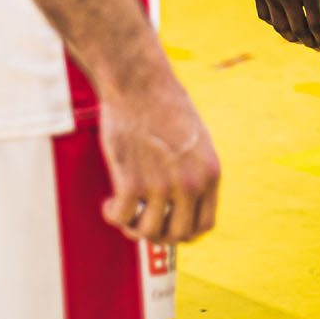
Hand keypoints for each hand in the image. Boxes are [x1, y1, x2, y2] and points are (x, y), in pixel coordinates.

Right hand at [97, 68, 220, 243]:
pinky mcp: (131, 182)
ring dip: (131, 227)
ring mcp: (162, 185)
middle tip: (139, 219)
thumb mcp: (197, 139)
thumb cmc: (163, 105)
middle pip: (176, 235)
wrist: (139, 82)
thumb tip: (185, 202)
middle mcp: (191, 184)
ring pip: (148, 232)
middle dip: (156, 233)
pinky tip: (109, 202)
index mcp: (210, 173)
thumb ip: (195, 170)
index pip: (204, 225)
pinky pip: (122, 218)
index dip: (184, 232)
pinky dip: (113, 215)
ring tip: (123, 209)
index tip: (166, 224)